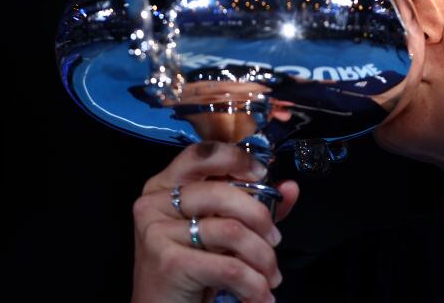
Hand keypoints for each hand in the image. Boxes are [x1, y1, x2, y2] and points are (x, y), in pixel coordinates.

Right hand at [131, 141, 300, 302]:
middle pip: (223, 193)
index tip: (263, 174)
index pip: (202, 154)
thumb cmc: (194, 268)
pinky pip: (228, 266)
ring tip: (270, 276)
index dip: (237, 159)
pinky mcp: (167, 262)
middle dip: (261, 219)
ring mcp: (156, 231)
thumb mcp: (224, 231)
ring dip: (262, 257)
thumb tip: (290, 187)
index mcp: (164, 186)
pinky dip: (253, 284)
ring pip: (231, 230)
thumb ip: (256, 206)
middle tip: (275, 241)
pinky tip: (259, 295)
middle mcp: (153, 203)